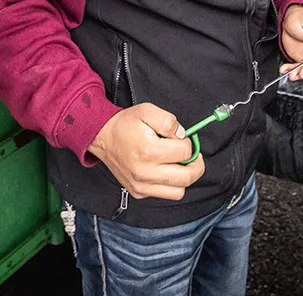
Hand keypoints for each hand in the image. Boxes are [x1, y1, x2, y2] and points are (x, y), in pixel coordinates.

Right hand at [87, 103, 204, 199]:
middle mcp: (145, 172)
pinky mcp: (138, 191)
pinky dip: (171, 185)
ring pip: (179, 191)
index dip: (189, 143)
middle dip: (196, 164)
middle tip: (192, 154)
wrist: (102, 137)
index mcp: (149, 151)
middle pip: (187, 177)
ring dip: (184, 178)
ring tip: (179, 164)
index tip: (182, 139)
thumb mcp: (148, 111)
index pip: (185, 153)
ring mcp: (141, 185)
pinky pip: (165, 194)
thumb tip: (182, 135)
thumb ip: (169, 121)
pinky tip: (165, 170)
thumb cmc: (125, 125)